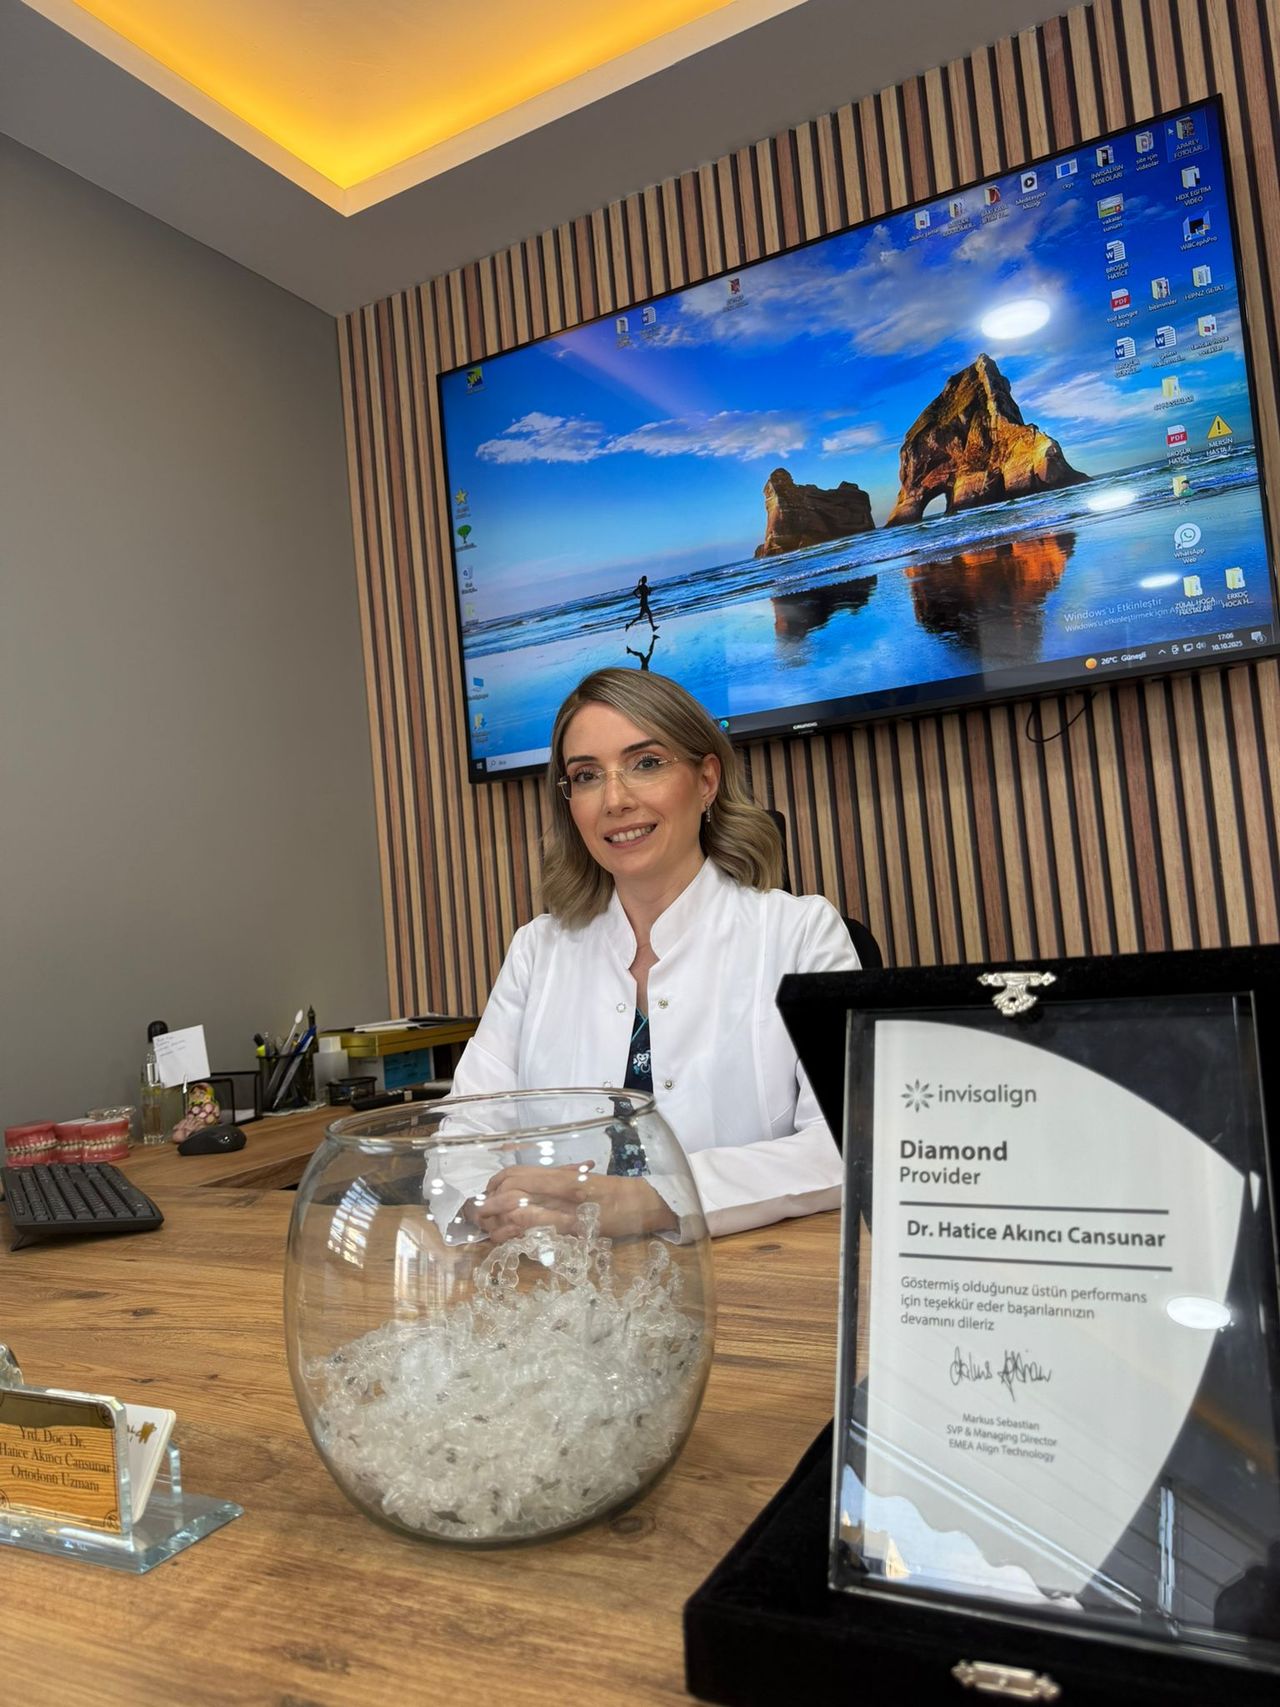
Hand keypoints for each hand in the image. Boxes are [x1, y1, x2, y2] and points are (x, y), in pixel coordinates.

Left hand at [472, 1162, 675, 1245]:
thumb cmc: (613, 1192)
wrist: (643, 1202)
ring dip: (499, 1221)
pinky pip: (540, 1230)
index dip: (493, 1185)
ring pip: (521, 1209)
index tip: (486, 1195)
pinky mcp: (574, 1228)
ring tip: (488, 1231)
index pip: (515, 1173)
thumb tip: (527, 1191)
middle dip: (489, 1204)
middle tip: (479, 1216)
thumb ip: (556, 1183)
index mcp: (559, 1174)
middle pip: (512, 1189)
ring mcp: (566, 1207)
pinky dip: (520, 1234)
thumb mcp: (581, 1182)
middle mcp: (559, 1186)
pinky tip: (510, 1239)